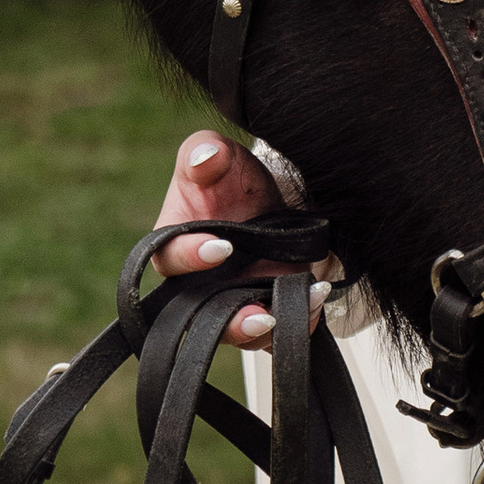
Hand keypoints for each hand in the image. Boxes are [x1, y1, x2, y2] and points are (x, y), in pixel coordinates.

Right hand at [150, 128, 329, 350]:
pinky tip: (313, 301)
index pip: (170, 258)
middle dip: (231, 322)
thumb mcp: (215, 154)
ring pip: (240, 331)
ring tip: (289, 315)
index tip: (220, 246)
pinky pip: (278, 329)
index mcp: (175, 245)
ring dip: (264, 329)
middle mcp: (198, 283)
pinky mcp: (266, 305)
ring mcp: (234, 298)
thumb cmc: (228, 176)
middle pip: (202, 317)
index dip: (190, 257)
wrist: (266, 194)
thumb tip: (205, 158)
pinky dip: (296, 321)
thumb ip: (203, 152)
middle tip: (258, 315)